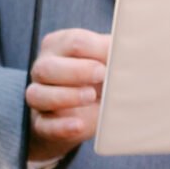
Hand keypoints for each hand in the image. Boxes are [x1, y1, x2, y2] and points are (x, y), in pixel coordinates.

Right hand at [25, 27, 109, 162]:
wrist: (80, 111)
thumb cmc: (96, 77)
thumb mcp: (105, 61)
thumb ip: (115, 53)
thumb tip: (132, 51)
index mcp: (59, 45)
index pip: (72, 42)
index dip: (95, 49)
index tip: (113, 57)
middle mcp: (43, 68)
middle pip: (47, 67)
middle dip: (76, 71)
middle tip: (102, 74)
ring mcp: (38, 96)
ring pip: (37, 95)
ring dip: (66, 96)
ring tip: (91, 96)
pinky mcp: (41, 123)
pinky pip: (44, 125)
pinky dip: (61, 126)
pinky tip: (78, 125)